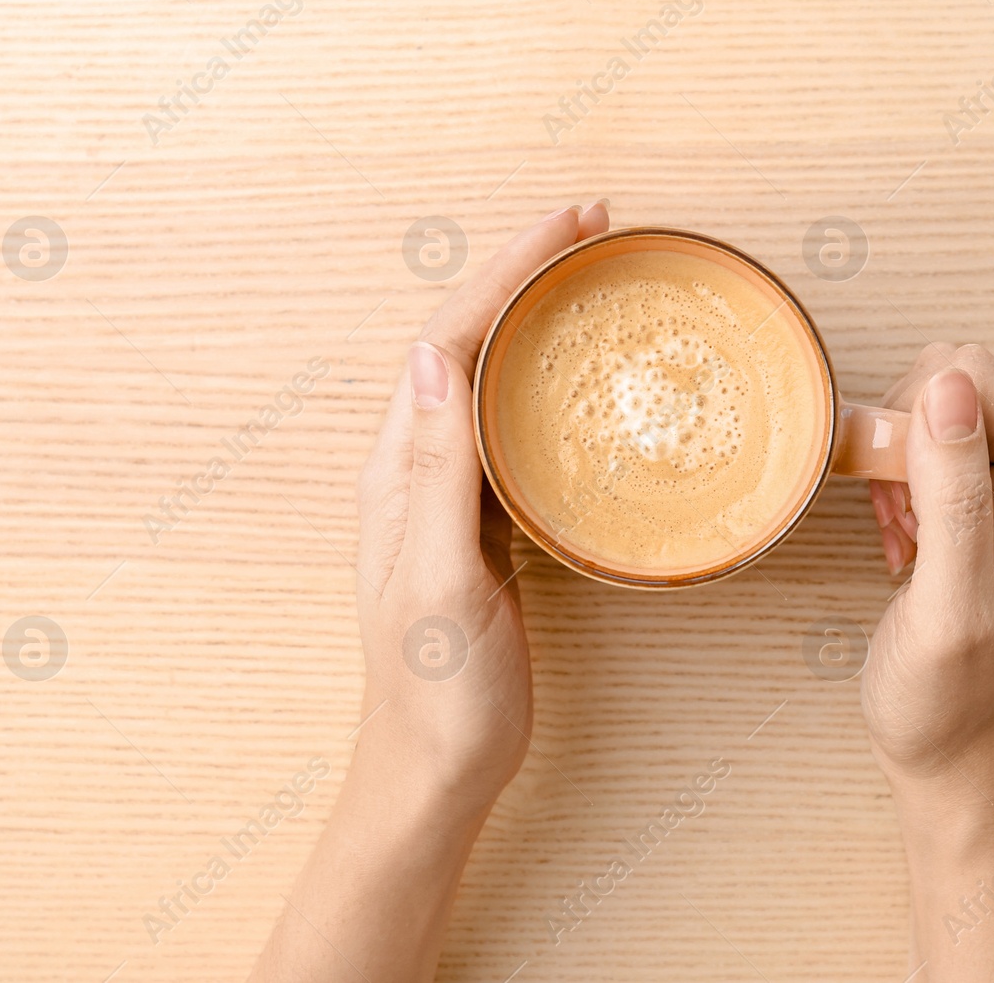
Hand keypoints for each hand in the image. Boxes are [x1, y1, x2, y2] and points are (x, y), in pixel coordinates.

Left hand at [355, 201, 608, 807]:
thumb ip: (435, 472)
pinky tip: (582, 383)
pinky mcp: (488, 527)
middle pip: (470, 341)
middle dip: (524, 273)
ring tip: (592, 278)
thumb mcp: (435, 581)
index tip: (569, 223)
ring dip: (536, 319)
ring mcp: (454, 497)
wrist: (435, 770)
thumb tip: (429, 353)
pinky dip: (549, 386)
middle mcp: (420, 469)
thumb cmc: (434, 692)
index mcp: (401, 470)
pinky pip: (516, 432)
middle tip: (593, 227)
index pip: (451, 339)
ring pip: (494, 379)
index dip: (508, 271)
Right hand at [860, 343, 993, 794]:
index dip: (912, 425)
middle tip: (902, 526)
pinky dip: (896, 482)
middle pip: (952, 380)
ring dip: (895, 465)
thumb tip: (948, 384)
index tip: (900, 504)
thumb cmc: (949, 698)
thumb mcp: (945, 604)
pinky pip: (926, 438)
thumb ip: (953, 494)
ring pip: (932, 405)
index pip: (971, 377)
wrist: (952, 749)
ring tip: (905, 539)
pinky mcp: (992, 492)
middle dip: (902, 441)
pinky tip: (905, 539)